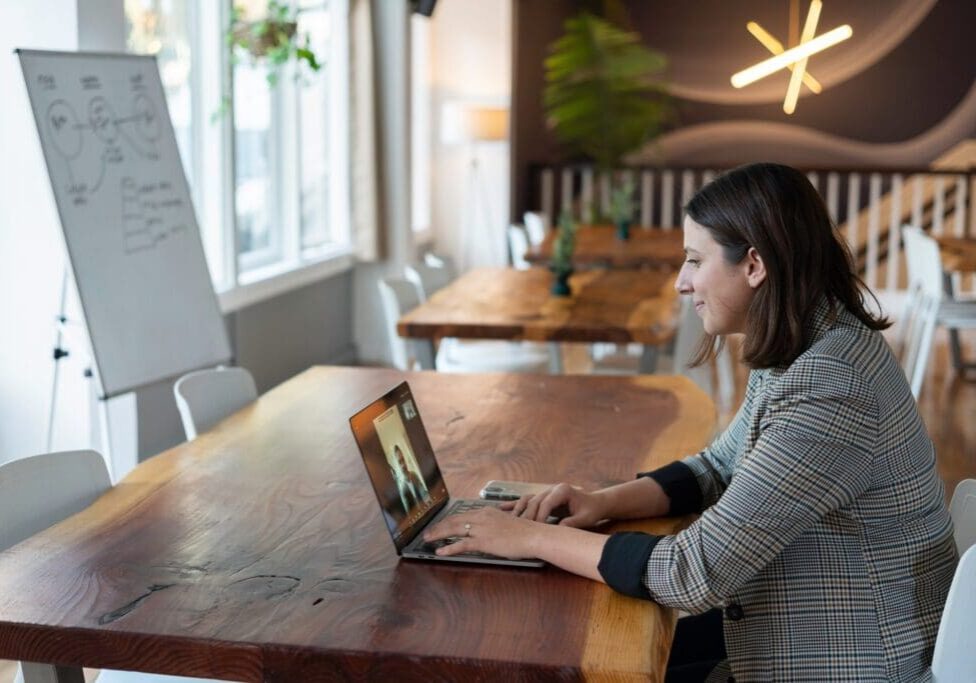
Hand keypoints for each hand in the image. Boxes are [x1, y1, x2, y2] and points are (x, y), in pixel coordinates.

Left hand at [423, 507, 542, 559]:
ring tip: (428, 539)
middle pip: (454, 520)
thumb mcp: (506, 523)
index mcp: (487, 512)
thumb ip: (494, 524)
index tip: (440, 524)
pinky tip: (440, 551)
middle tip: (428, 532)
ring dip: (439, 534)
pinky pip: (462, 545)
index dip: (449, 520)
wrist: (533, 535)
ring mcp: (482, 529)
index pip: (462, 515)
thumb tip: (487, 531)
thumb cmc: (525, 532)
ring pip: (454, 530)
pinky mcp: (484, 541)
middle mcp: (482, 517)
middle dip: (439, 526)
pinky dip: (449, 548)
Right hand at [506, 483, 605, 527]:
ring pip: (527, 499)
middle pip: (534, 501)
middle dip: (527, 516)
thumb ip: (572, 523)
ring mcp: (546, 492)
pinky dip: (515, 504)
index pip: (546, 503)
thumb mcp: (585, 518)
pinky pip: (526, 500)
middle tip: (521, 530)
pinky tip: (502, 508)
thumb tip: (559, 530)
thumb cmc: (591, 511)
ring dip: (518, 510)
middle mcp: (552, 489)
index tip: (536, 530)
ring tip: (510, 521)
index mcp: (562, 490)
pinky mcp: (542, 497)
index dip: (540, 516)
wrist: (595, 503)